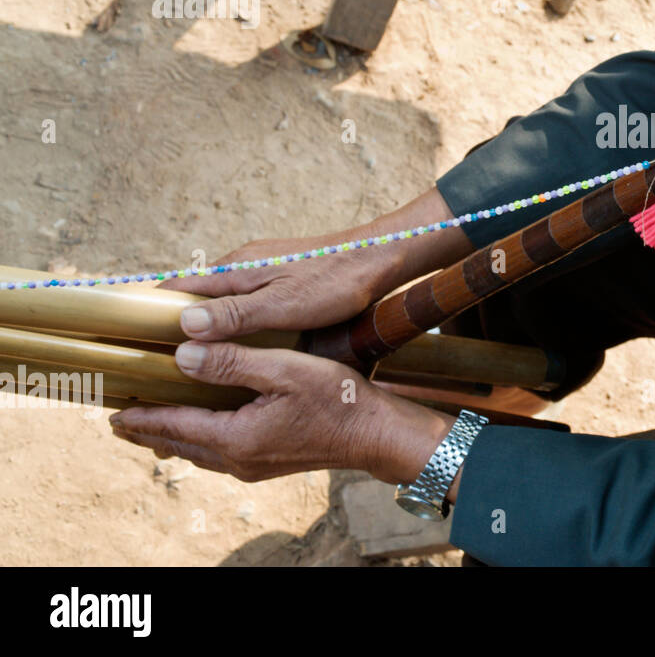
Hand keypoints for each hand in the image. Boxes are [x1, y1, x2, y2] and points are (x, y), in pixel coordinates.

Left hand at [109, 339, 457, 485]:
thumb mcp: (285, 370)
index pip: (173, 425)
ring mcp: (254, 465)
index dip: (140, 416)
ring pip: (198, 453)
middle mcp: (238, 459)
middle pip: (179, 445)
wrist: (375, 434)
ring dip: (172, 438)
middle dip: (148, 431)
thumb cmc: (336, 399)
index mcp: (236, 437)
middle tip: (119, 420)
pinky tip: (203, 430)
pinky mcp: (269, 462)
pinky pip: (219, 454)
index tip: (111, 411)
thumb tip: (183, 357)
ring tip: (151, 426)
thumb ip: (232, 363)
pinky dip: (198, 440)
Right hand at [160, 188, 471, 340]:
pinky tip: (235, 349)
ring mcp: (262, 272)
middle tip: (154, 369)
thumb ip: (234, 317)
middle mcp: (241, 267)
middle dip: (173, 329)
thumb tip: (181, 326)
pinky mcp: (282, 281)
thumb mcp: (283, 306)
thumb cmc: (335, 283)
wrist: (380, 258)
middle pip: (193, 299)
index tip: (127, 346)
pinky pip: (243, 305)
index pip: (175, 290)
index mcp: (234, 270)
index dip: (147, 315)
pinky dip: (231, 326)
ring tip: (187, 366)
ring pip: (219, 304)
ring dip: (204, 329)